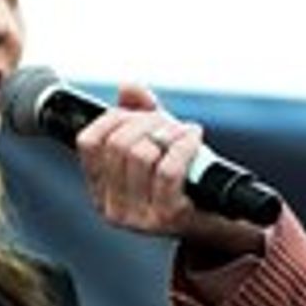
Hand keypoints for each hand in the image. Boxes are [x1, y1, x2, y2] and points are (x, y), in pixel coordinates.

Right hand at [75, 83, 265, 257]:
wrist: (217, 217)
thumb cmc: (184, 180)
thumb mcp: (156, 143)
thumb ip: (137, 114)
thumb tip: (128, 88)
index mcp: (100, 190)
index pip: (88, 142)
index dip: (112, 117)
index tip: (134, 113)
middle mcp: (113, 207)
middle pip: (118, 144)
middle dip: (146, 122)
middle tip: (167, 123)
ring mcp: (139, 217)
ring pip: (141, 154)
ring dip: (167, 132)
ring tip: (183, 132)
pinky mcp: (168, 217)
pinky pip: (168, 169)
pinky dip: (183, 144)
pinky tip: (193, 136)